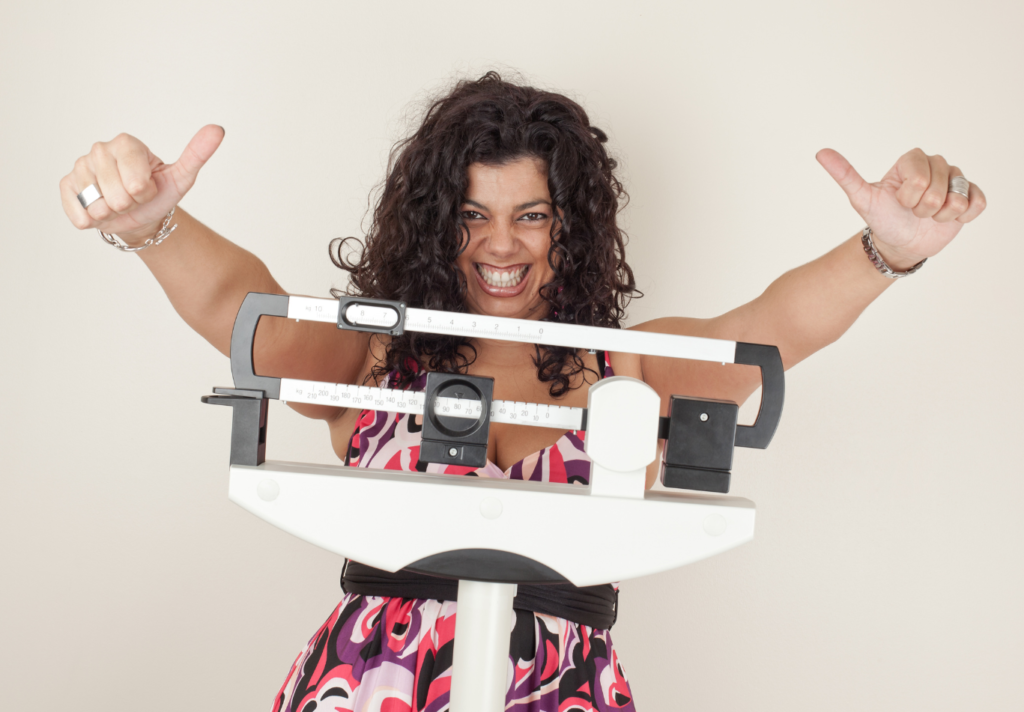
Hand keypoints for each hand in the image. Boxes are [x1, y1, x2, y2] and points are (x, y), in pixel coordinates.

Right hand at [60, 125, 224, 243]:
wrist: (139, 212)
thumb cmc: (159, 192)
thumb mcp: (182, 176)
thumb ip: (197, 153)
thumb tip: (217, 130)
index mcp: (126, 143)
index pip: (137, 183)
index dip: (145, 193)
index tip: (147, 187)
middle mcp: (100, 149)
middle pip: (119, 197)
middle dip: (130, 204)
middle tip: (133, 197)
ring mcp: (81, 166)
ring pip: (99, 207)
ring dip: (113, 213)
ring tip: (118, 202)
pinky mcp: (66, 185)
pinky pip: (80, 213)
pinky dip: (92, 220)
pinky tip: (99, 210)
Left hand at [817, 148, 986, 268]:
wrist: (899, 241)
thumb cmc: (882, 217)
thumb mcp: (862, 198)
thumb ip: (845, 175)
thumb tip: (821, 152)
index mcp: (912, 158)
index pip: (919, 179)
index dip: (908, 197)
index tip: (899, 200)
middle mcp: (936, 163)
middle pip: (937, 190)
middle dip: (923, 208)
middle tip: (913, 210)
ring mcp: (956, 178)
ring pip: (957, 198)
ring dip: (940, 215)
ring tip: (929, 214)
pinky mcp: (972, 194)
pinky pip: (977, 203)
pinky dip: (961, 216)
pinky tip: (948, 216)